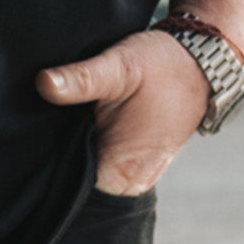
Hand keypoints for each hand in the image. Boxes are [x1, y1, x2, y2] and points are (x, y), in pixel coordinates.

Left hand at [37, 30, 211, 195]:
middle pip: (76, 176)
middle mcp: (130, 183)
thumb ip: (81, 79)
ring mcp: (137, 175)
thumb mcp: (119, 66)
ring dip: (78, 145)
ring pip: (89, 167)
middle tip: (57, 115)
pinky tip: (89, 118)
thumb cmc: (162, 65)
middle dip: (61, 149)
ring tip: (77, 114)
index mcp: (120, 173)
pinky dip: (94, 142)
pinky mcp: (140, 162)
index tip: (40, 128)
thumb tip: (43, 84)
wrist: (203, 60)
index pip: (65, 183)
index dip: (49, 155)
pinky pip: (103, 160)